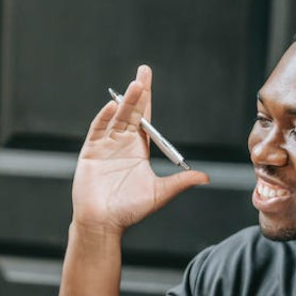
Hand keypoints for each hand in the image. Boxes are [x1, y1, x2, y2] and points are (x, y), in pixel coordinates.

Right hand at [72, 65, 207, 234]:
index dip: (147, 100)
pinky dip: (104, 118)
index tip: (148, 81)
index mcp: (138, 150)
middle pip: (131, 112)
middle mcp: (122, 144)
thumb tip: (205, 177)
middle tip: (144, 71)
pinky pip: (98, 131)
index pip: (145, 119)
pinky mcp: (90, 153)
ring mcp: (105, 147)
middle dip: (138, 92)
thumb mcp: (159, 194)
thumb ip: (180, 182)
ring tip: (135, 86)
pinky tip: (113, 107)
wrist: (103, 223)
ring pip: (117, 118)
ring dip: (126, 102)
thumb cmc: (129, 211)